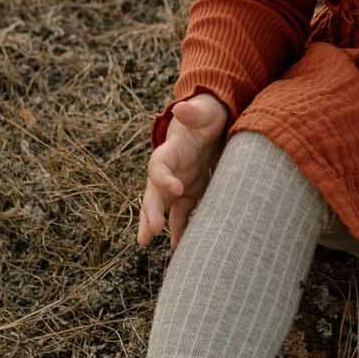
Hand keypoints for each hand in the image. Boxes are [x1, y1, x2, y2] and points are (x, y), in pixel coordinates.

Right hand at [137, 92, 229, 249]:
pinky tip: (181, 247)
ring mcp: (177, 184)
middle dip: (150, 213)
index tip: (177, 189)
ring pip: (161, 209)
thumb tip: (181, 109)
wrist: (210, 124)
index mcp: (168, 151)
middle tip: (148, 233)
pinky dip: (180, 230)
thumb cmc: (205, 115)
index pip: (158, 166)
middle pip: (153, 193)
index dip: (163, 178)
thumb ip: (193, 112)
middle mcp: (168, 171)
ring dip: (155, 226)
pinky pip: (181, 215)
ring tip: (148, 243)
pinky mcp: (190, 193)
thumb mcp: (203, 111)